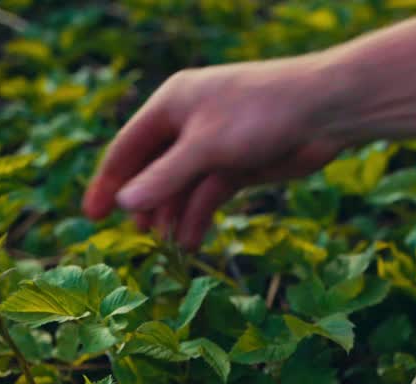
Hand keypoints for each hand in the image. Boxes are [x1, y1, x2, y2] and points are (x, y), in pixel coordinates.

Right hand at [82, 54, 343, 249]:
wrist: (323, 113)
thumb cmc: (260, 114)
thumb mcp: (205, 147)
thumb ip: (165, 177)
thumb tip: (125, 204)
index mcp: (172, 105)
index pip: (128, 147)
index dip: (109, 182)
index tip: (93, 217)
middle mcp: (189, 124)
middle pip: (155, 170)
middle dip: (146, 203)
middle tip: (140, 236)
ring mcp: (216, 147)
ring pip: (184, 187)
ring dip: (175, 215)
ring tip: (170, 245)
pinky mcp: (241, 166)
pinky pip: (210, 194)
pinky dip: (201, 216)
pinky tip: (192, 241)